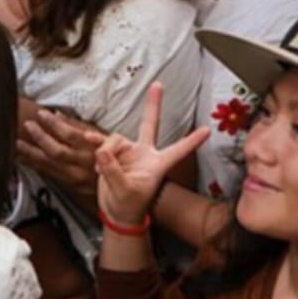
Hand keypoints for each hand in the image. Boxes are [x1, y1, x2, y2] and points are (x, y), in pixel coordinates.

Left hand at [17, 100, 106, 211]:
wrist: (122, 191)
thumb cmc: (114, 159)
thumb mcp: (104, 139)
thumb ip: (81, 127)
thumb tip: (58, 115)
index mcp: (93, 151)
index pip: (71, 135)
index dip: (54, 124)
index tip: (42, 114)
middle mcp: (83, 166)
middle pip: (56, 152)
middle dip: (39, 138)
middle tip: (28, 125)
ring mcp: (74, 177)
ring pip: (48, 165)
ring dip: (30, 153)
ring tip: (17, 142)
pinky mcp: (68, 184)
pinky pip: (47, 173)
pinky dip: (33, 164)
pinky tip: (21, 158)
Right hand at [94, 83, 209, 226]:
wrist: (116, 213)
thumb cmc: (128, 206)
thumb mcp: (124, 191)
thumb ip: (113, 170)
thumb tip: (103, 151)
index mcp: (156, 164)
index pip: (178, 150)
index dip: (192, 140)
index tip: (207, 130)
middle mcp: (145, 154)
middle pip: (150, 124)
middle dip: (153, 105)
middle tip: (158, 85)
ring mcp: (129, 153)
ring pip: (115, 139)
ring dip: (106, 149)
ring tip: (100, 167)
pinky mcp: (113, 155)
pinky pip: (103, 143)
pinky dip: (97, 142)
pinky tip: (89, 140)